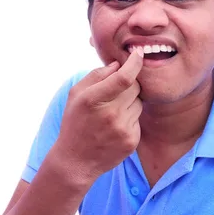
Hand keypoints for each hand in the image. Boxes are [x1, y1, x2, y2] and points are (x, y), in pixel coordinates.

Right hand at [53, 49, 143, 184]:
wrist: (76, 160)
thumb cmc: (75, 123)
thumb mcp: (75, 95)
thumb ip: (96, 75)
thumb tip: (119, 64)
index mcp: (92, 100)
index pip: (124, 77)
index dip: (134, 63)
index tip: (138, 54)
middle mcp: (110, 115)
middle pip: (135, 88)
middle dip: (129, 84)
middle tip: (115, 92)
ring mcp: (122, 129)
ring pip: (139, 103)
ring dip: (129, 103)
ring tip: (111, 113)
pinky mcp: (131, 141)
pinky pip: (138, 119)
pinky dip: (129, 119)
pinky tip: (114, 127)